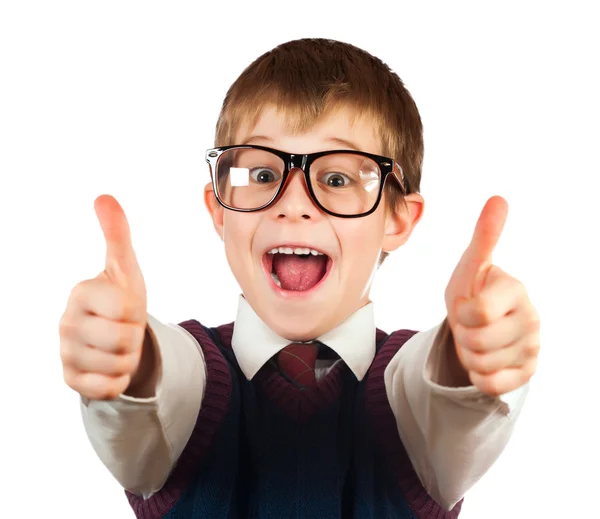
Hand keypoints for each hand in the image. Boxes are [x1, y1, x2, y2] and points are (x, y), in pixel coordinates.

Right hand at [59, 195, 148, 399]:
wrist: (112, 334)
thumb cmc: (120, 297)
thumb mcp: (125, 267)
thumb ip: (117, 234)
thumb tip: (104, 197)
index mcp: (81, 293)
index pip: (127, 309)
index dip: (137, 311)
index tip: (126, 307)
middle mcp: (66, 323)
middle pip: (124, 339)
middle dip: (135, 336)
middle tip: (125, 328)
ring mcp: (65, 353)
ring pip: (120, 365)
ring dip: (129, 358)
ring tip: (118, 345)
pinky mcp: (70, 380)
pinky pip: (109, 387)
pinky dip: (119, 379)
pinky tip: (110, 365)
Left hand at [444, 196, 539, 395]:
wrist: (475, 325)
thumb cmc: (471, 291)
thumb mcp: (470, 265)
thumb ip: (484, 235)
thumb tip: (498, 198)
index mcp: (516, 290)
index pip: (478, 313)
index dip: (462, 313)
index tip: (467, 305)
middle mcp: (531, 318)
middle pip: (477, 341)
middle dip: (463, 334)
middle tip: (470, 324)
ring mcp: (533, 347)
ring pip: (482, 364)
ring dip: (469, 354)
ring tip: (477, 338)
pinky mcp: (529, 371)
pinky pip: (491, 384)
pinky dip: (479, 375)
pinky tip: (485, 359)